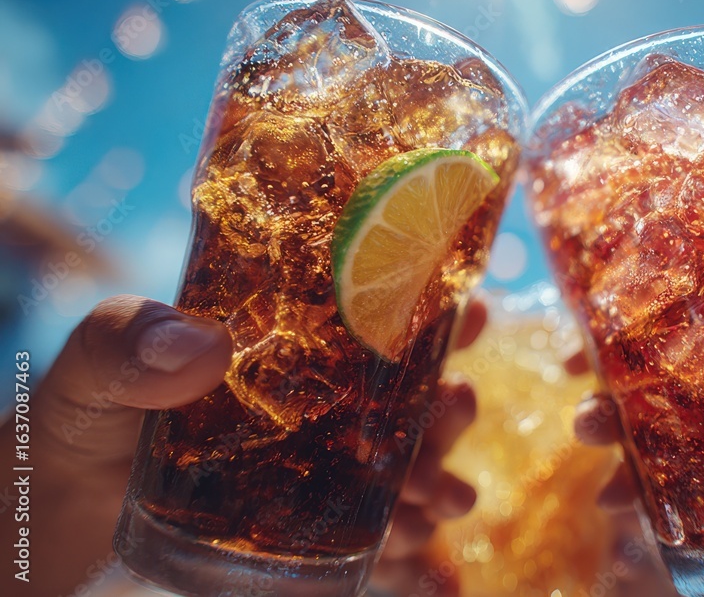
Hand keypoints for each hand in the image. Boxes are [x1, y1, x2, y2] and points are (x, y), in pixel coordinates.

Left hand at [0, 295, 482, 596]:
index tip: (469, 310)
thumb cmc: (81, 421)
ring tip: (444, 500)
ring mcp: (319, 476)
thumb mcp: (91, 366)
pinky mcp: (309, 536)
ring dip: (436, 483)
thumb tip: (203, 347)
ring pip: (402, 475)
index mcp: (286, 348)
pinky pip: (374, 545)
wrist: (58, 514)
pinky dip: (414, 560)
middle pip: (406, 401)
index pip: (371, 320)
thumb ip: (124, 341)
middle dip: (446, 404)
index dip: (428, 313)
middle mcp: (318, 408)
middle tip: (457, 404)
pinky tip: (437, 575)